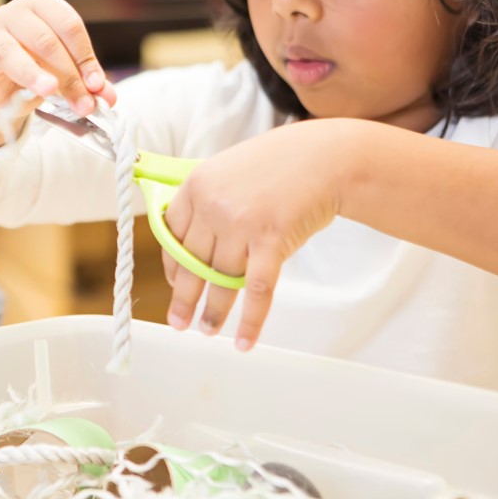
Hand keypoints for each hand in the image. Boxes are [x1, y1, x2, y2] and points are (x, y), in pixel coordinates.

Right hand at [0, 0, 117, 118]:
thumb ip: (87, 82)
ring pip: (13, 55)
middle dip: (68, 75)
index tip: (97, 86)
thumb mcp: (67, 71)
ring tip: (48, 91)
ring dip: (33, 76)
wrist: (8, 80)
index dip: (86, 58)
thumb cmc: (43, 65)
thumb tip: (108, 98)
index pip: (69, 28)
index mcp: (41, 4)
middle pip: (45, 42)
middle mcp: (13, 13)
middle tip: (85, 103)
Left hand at [161, 121, 346, 350]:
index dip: (173, 264)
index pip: (171, 234)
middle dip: (185, 297)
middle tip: (179, 322)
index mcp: (197, 185)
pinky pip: (256, 291)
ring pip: (220, 280)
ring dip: (213, 313)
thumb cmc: (279, 164)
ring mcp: (241, 223)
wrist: (327, 157)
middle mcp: (213, 204)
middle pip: (191, 262)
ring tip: (207, 331)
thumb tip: (192, 243)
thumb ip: (208, 201)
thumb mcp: (229, 170)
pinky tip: (243, 341)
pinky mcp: (271, 241)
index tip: (176, 282)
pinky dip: (250, 321)